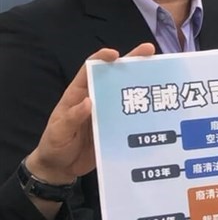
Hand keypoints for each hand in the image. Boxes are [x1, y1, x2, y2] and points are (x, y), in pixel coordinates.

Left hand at [26, 43, 155, 182]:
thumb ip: (72, 117)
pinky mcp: (116, 128)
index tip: (115, 54)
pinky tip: (159, 107)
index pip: (89, 70)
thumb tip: (89, 102)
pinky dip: (144, 111)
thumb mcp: (59, 132)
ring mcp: (107, 113)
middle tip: (149, 50)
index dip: (101, 59)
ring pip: (126, 94)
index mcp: (78, 95)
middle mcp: (96, 99)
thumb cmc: (54, 146)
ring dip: (142, 84)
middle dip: (132, 61)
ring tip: (161, 75)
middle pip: (114, 76)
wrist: (61, 169)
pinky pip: (131, 116)